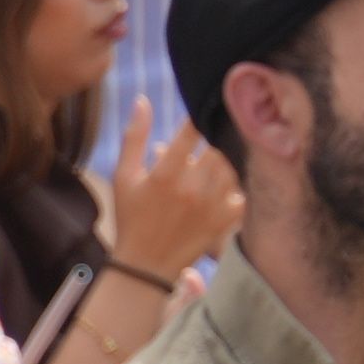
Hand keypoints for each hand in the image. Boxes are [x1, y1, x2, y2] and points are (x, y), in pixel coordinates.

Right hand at [107, 104, 244, 280]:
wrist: (146, 264)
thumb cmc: (131, 216)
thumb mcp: (124, 176)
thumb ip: (134, 136)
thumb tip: (142, 99)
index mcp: (165, 175)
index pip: (191, 133)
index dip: (198, 119)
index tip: (201, 113)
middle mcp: (192, 190)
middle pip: (215, 149)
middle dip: (210, 142)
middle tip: (204, 143)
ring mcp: (211, 207)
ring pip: (229, 168)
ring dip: (220, 162)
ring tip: (205, 167)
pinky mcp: (224, 222)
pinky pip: (239, 192)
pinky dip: (232, 186)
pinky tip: (218, 187)